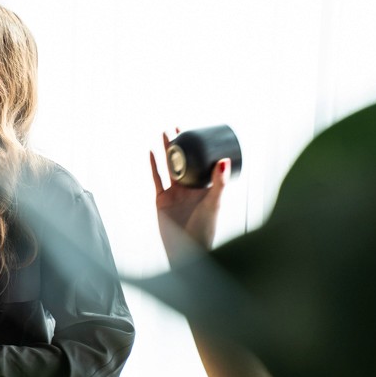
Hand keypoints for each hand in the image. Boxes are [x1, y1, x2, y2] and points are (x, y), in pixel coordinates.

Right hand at [150, 130, 230, 262]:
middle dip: (181, 143)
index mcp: (204, 187)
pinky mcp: (161, 199)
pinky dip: (154, 165)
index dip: (198, 146)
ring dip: (166, 150)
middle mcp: (189, 188)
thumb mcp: (214, 203)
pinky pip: (156, 179)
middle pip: (183, 160)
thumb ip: (219, 183)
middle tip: (178, 126)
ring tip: (164, 133)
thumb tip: (224, 159)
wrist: (186, 250)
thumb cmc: (205, 230)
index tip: (197, 130)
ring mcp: (174, 193)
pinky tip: (151, 152)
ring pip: (169, 166)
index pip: (201, 161)